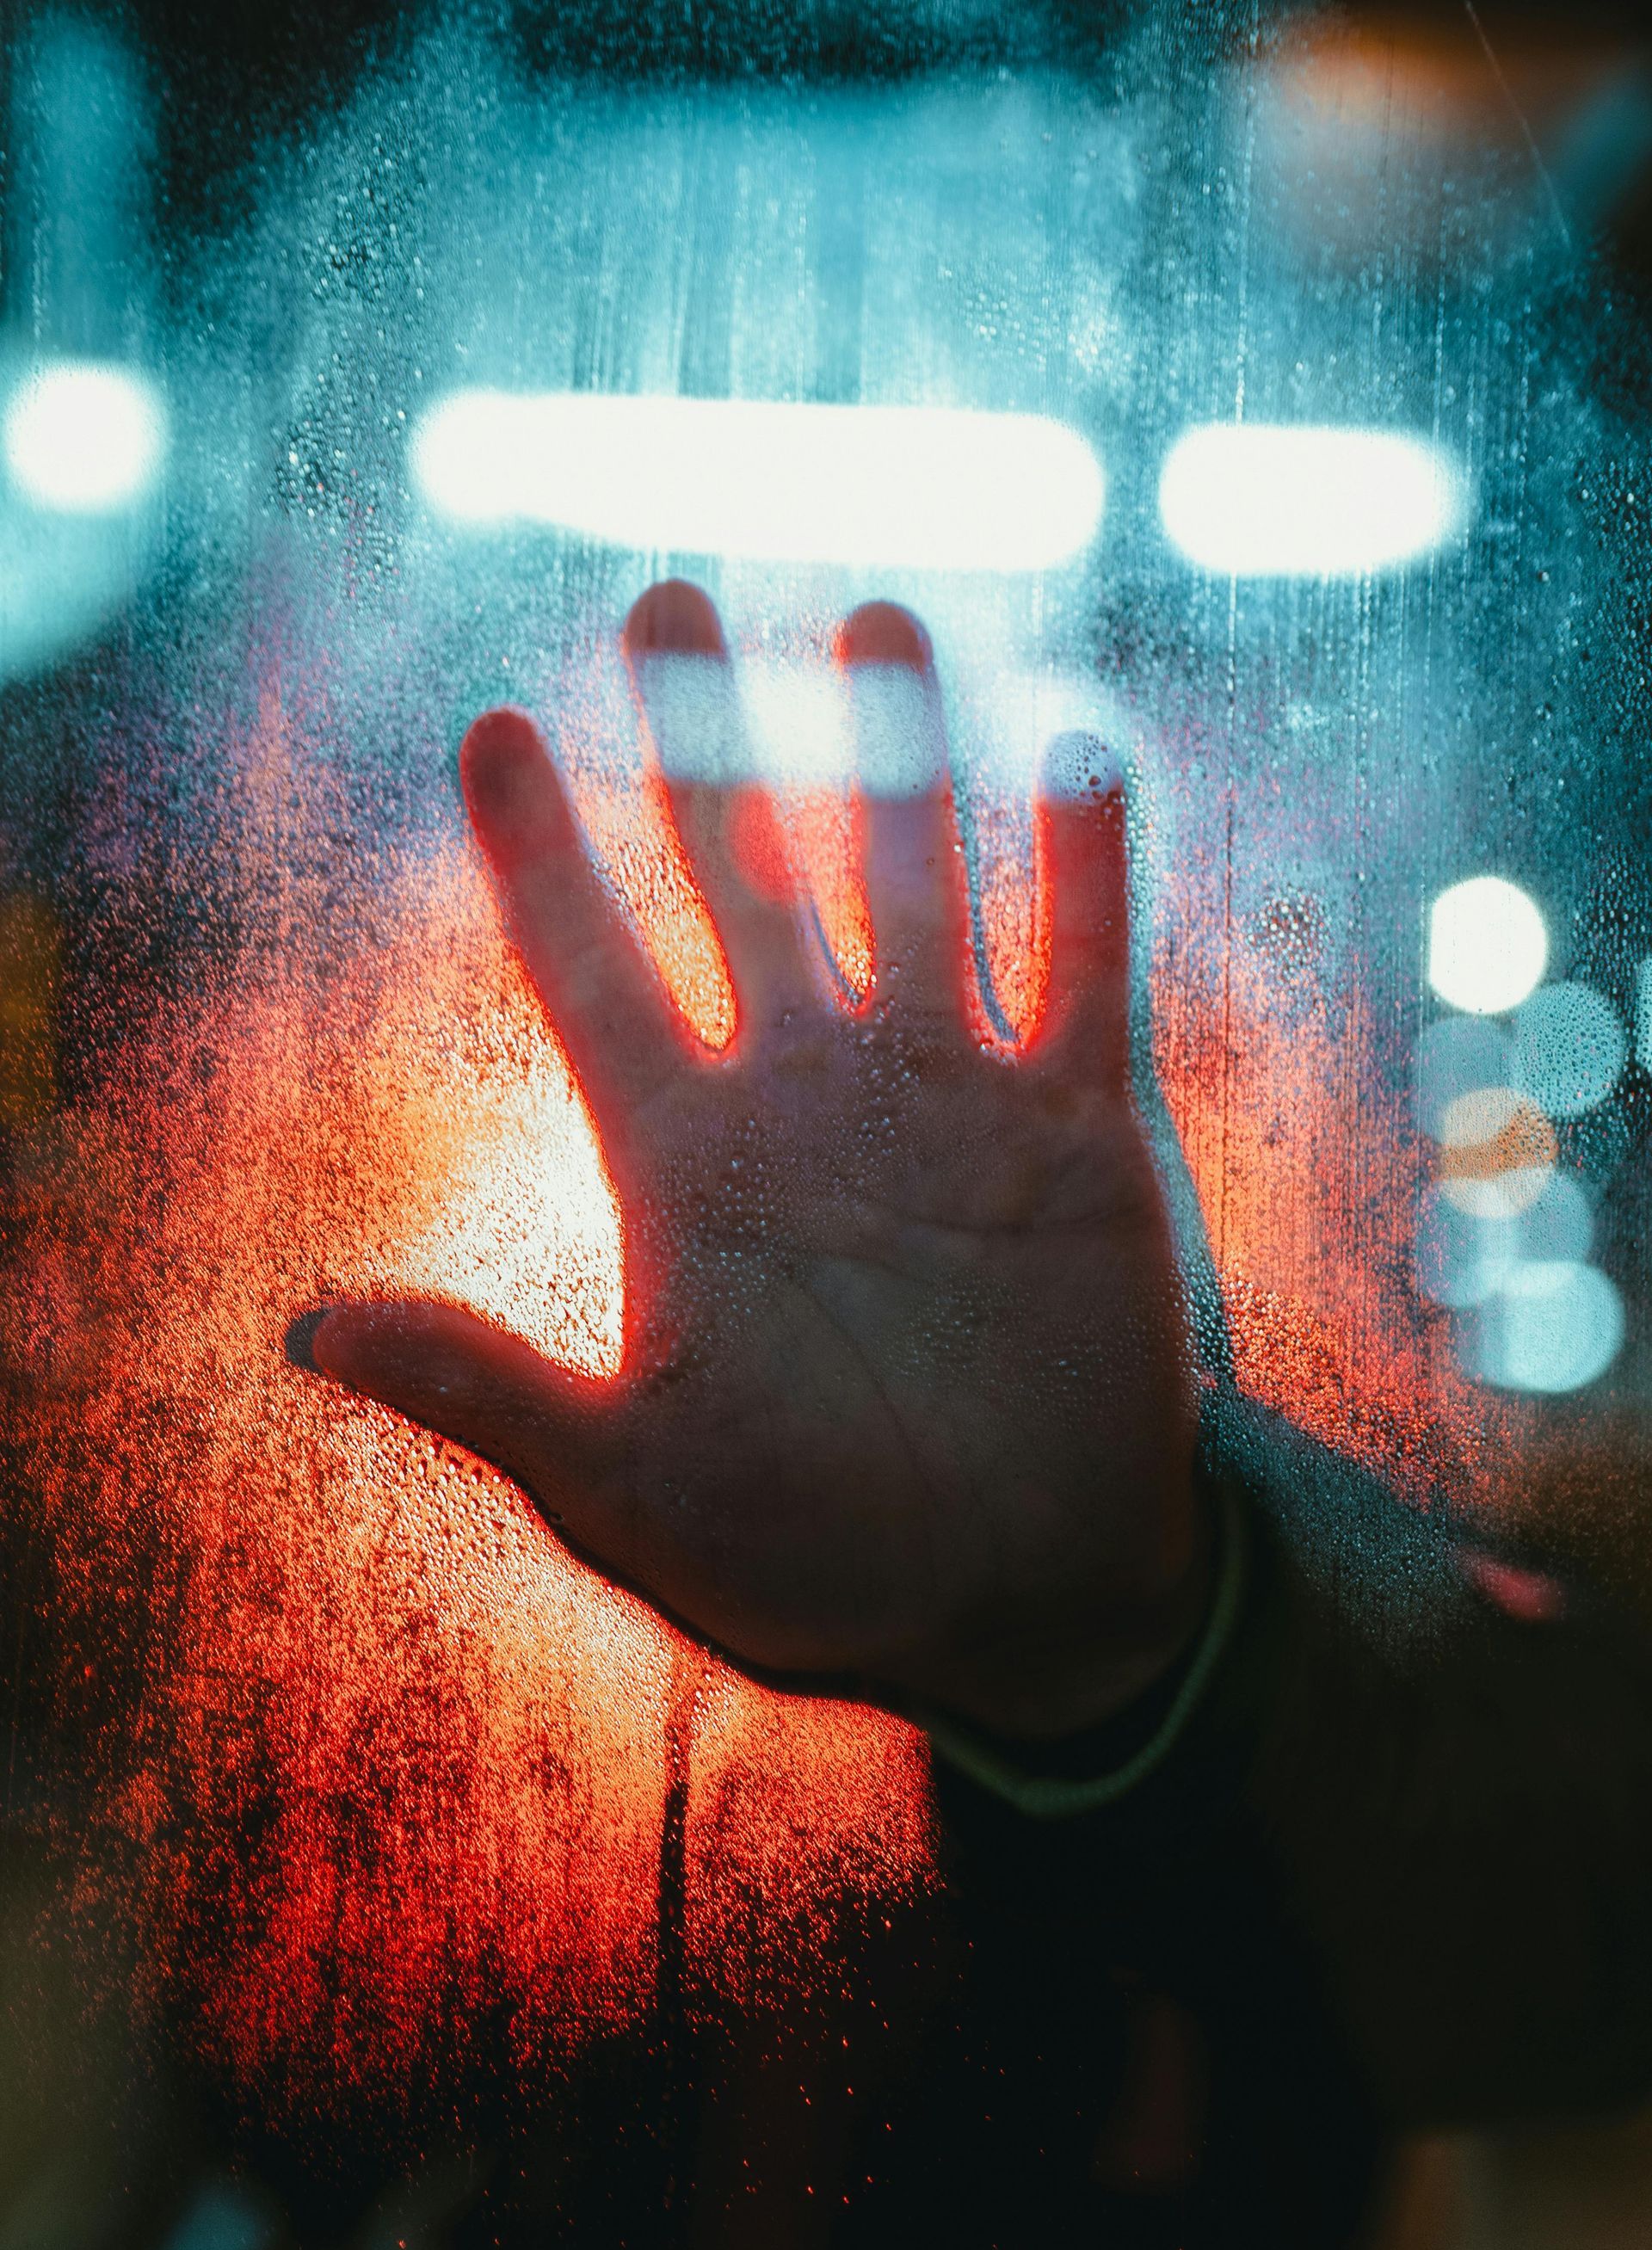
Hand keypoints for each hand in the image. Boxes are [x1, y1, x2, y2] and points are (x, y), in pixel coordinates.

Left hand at [311, 584, 1205, 1737]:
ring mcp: (948, 1100)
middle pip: (744, 876)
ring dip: (900, 752)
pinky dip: (1088, 870)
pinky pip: (1083, 968)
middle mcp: (810, 1099)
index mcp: (690, 1166)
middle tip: (664, 598)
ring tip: (876, 616)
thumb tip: (309, 1327)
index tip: (492, 729)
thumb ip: (486, 1395)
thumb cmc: (813, 1562)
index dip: (540, 851)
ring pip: (916, 881)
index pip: (592, 972)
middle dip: (705, 740)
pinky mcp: (1080, 1131)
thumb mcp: (625, 1489)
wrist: (1020, 1602)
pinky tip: (1080, 755)